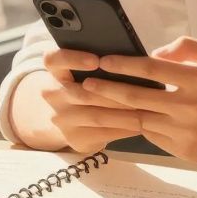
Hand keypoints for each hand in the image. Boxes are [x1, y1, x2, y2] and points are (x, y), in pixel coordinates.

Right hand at [22, 48, 141, 153]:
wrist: (69, 118)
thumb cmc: (85, 84)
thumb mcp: (83, 71)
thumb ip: (100, 64)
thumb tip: (131, 59)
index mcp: (55, 71)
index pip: (54, 60)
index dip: (73, 59)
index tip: (96, 60)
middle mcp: (53, 94)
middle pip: (81, 93)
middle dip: (112, 92)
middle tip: (138, 91)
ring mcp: (62, 119)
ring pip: (95, 116)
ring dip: (121, 114)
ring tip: (144, 111)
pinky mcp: (74, 138)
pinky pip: (102, 133)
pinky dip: (123, 129)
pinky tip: (139, 125)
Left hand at [86, 37, 196, 164]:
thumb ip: (188, 47)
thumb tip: (156, 52)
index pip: (150, 69)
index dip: (123, 64)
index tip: (104, 60)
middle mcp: (189, 106)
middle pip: (137, 96)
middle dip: (107, 89)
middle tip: (86, 84)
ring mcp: (184, 130)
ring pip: (139, 118)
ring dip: (114, 111)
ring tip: (94, 103)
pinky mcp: (183, 149)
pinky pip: (152, 135)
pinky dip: (138, 125)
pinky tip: (124, 117)